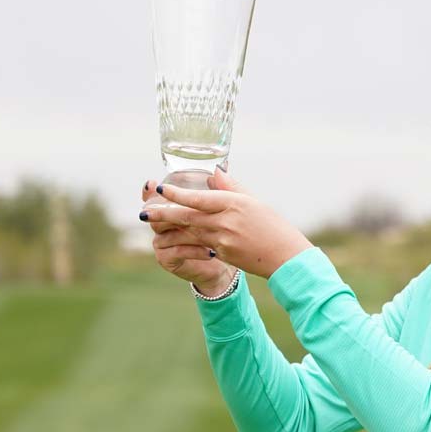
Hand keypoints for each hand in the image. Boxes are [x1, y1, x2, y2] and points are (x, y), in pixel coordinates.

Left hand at [142, 169, 314, 281]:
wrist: (286, 258)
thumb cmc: (274, 227)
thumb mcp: (254, 202)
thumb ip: (231, 188)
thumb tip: (215, 174)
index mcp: (234, 204)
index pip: (199, 198)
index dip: (177, 194)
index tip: (160, 190)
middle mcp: (225, 221)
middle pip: (188, 216)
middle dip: (164, 214)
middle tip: (144, 212)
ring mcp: (223, 240)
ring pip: (191, 231)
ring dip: (171, 227)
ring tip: (154, 223)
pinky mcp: (223, 254)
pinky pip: (201, 244)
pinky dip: (188, 239)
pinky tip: (177, 236)